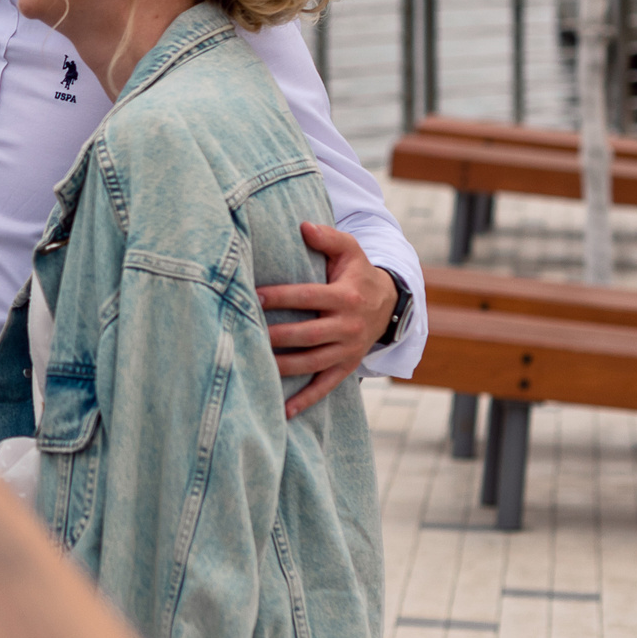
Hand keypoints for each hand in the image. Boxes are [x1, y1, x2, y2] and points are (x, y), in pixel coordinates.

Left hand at [257, 221, 396, 418]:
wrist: (390, 304)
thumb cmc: (358, 273)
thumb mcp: (350, 250)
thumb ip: (328, 237)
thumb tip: (303, 226)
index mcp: (346, 297)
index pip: (308, 297)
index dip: (280, 297)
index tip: (253, 296)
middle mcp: (349, 326)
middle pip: (307, 335)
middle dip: (276, 335)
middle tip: (247, 333)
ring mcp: (348, 350)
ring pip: (312, 363)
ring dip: (283, 366)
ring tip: (254, 363)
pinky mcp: (347, 367)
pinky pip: (325, 387)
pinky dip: (305, 401)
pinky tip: (283, 411)